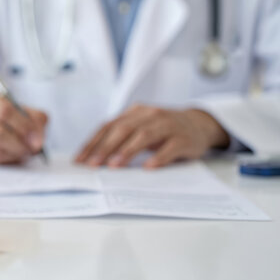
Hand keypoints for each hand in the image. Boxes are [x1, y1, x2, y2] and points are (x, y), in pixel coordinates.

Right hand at [0, 89, 47, 163]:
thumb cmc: (7, 119)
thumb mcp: (24, 113)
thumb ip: (36, 120)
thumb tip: (37, 140)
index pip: (3, 110)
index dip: (23, 126)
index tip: (36, 138)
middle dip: (19, 143)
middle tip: (32, 149)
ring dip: (13, 153)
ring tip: (23, 152)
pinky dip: (5, 160)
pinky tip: (11, 155)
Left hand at [75, 105, 229, 167]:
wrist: (200, 124)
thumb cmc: (163, 130)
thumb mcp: (141, 127)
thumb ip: (122, 137)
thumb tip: (94, 158)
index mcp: (135, 112)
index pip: (109, 126)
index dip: (93, 142)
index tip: (80, 159)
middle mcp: (150, 115)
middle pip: (124, 129)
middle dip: (106, 147)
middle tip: (93, 164)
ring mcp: (168, 125)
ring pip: (144, 135)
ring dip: (127, 151)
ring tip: (114, 165)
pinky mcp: (184, 138)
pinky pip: (170, 147)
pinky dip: (158, 157)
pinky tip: (148, 167)